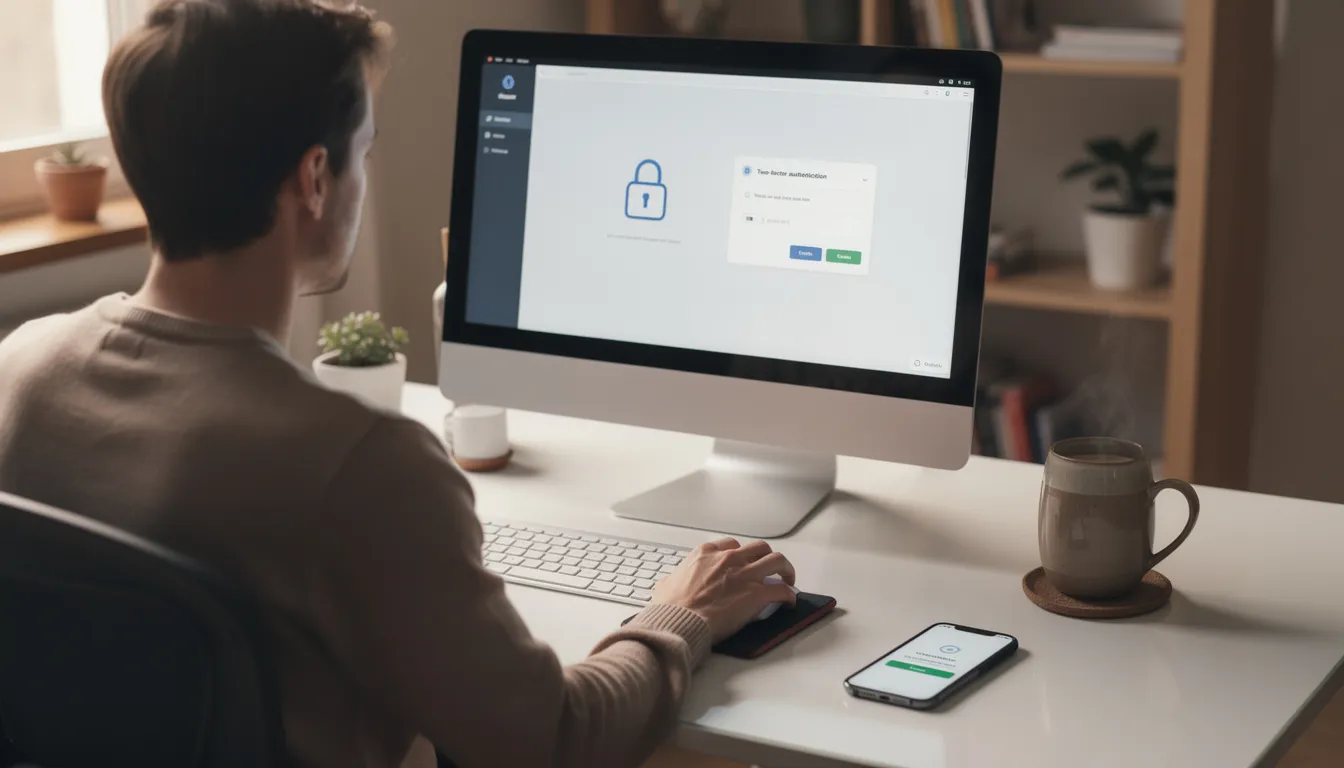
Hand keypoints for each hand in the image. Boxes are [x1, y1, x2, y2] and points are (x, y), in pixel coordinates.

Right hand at [651, 538, 797, 641]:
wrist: (680, 621)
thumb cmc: (672, 607)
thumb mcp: (665, 585)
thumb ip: (672, 580)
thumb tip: (669, 584)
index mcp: (707, 554)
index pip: (731, 545)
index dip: (741, 554)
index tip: (744, 562)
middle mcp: (729, 559)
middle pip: (759, 548)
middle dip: (767, 557)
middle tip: (770, 568)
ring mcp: (745, 575)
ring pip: (777, 560)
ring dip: (786, 569)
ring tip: (788, 579)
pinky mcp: (757, 595)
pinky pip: (782, 590)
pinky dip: (788, 595)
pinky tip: (789, 602)